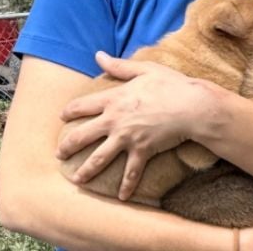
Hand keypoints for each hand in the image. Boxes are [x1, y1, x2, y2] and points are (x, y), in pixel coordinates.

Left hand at [56, 51, 223, 199]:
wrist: (192, 105)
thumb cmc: (171, 84)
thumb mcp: (145, 69)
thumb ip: (119, 66)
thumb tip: (98, 55)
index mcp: (114, 98)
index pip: (82, 106)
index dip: (69, 112)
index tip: (62, 118)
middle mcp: (115, 120)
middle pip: (82, 135)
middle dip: (68, 146)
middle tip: (60, 154)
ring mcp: (127, 137)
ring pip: (99, 158)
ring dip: (86, 171)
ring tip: (77, 180)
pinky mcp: (142, 151)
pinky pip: (131, 172)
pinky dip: (126, 186)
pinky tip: (122, 196)